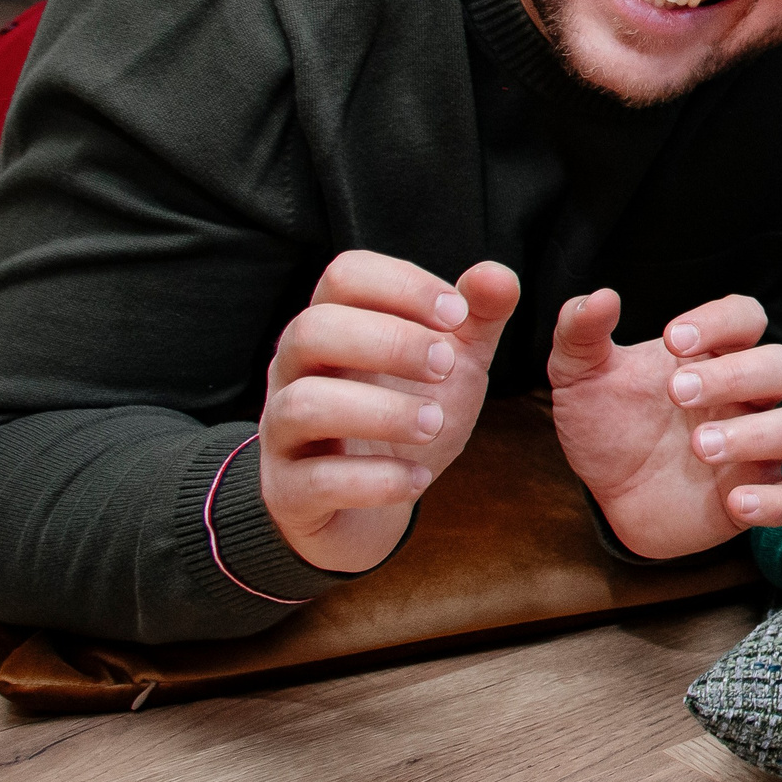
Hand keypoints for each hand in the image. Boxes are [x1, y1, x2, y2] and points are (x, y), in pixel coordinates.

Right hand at [258, 252, 519, 572]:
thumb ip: (477, 318)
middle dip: (389, 342)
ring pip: (303, 405)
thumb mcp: (452, 362)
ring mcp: (282, 432)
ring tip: (434, 423)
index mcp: (333, 325)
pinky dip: (374, 480)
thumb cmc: (405, 413)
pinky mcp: (288, 492)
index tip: (457, 314)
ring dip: (381, 411)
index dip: (402, 285)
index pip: (344, 275)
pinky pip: (314, 482)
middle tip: (445, 365)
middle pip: (312, 329)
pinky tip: (418, 479)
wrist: (368, 507)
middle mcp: (295, 371)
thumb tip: (499, 275)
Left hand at [548, 290, 781, 559]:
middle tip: (677, 393)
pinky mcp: (756, 495)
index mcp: (713, 356)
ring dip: (756, 434)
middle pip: (781, 365)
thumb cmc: (607, 424)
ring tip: (700, 446)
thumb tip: (598, 297)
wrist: (607, 494)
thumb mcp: (580, 375)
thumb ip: (581, 332)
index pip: (745, 317)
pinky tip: (735, 502)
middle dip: (736, 375)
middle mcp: (746, 397)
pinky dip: (772, 500)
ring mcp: (757, 448)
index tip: (671, 340)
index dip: (720, 321)